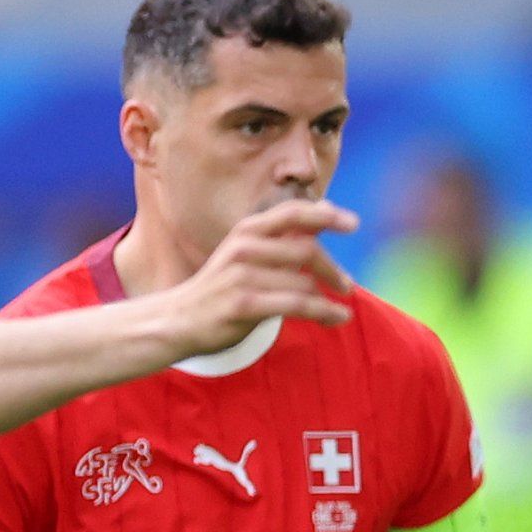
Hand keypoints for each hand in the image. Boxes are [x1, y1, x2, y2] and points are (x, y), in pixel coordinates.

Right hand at [181, 199, 359, 350]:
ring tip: (340, 308)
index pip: (292, 213)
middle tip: (347, 284)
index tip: (353, 224)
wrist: (178, 320)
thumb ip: (282, 237)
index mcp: (247, 230)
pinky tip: (338, 318)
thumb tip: (325, 212)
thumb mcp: (246, 253)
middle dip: (332, 269)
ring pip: (303, 283)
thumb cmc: (220, 287)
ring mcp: (243, 275)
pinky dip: (324, 312)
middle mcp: (245, 247)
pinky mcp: (244, 304)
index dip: (325, 215)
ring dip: (328, 298)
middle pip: (306, 250)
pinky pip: (297, 306)